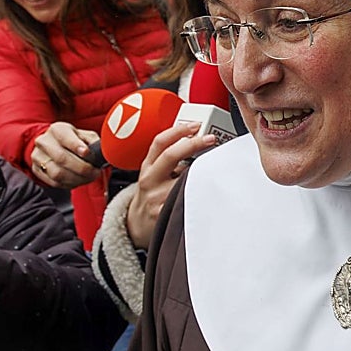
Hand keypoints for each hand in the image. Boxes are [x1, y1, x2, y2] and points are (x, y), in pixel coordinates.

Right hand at [31, 122, 100, 187]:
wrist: (56, 147)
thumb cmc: (75, 141)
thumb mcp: (86, 136)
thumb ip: (94, 142)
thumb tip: (100, 153)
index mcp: (57, 129)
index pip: (65, 137)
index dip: (77, 146)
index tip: (87, 153)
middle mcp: (44, 141)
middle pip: (61, 158)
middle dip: (82, 168)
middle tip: (95, 172)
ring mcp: (37, 156)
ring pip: (57, 173)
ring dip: (77, 179)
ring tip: (89, 177)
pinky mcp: (36, 170)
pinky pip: (54, 182)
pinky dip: (70, 184)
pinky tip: (79, 181)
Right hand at [125, 122, 216, 247]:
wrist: (136, 225)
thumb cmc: (152, 195)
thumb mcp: (153, 174)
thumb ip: (170, 160)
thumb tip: (199, 143)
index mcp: (148, 167)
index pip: (160, 142)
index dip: (177, 131)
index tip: (196, 126)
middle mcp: (150, 180)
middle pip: (170, 156)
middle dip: (193, 144)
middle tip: (211, 138)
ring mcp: (156, 197)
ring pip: (183, 179)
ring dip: (201, 172)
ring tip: (214, 168)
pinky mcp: (164, 213)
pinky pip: (186, 200)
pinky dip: (200, 193)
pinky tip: (209, 190)